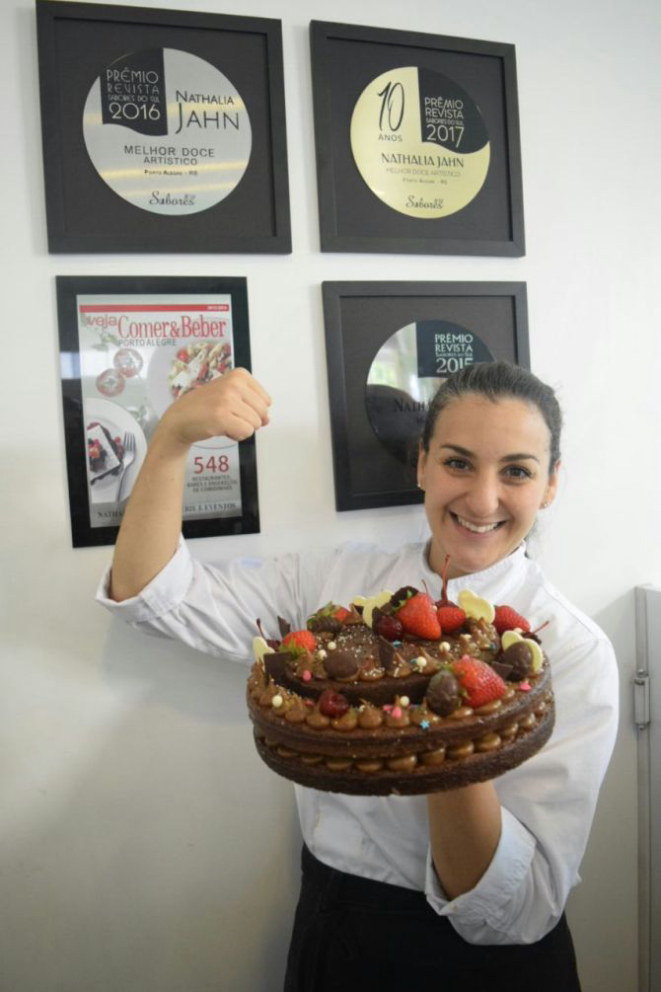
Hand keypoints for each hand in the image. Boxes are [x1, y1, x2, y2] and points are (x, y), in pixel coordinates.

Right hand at [155, 368, 270, 450]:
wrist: (180, 417)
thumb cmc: (207, 407)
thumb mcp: (231, 395)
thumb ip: (252, 404)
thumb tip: (267, 420)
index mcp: (239, 375)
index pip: (266, 400)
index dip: (253, 410)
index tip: (235, 407)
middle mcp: (234, 383)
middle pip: (263, 413)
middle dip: (249, 420)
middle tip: (229, 416)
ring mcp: (227, 399)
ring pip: (255, 424)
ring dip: (241, 429)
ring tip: (223, 421)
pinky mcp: (221, 416)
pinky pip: (245, 432)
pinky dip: (236, 435)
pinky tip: (222, 429)